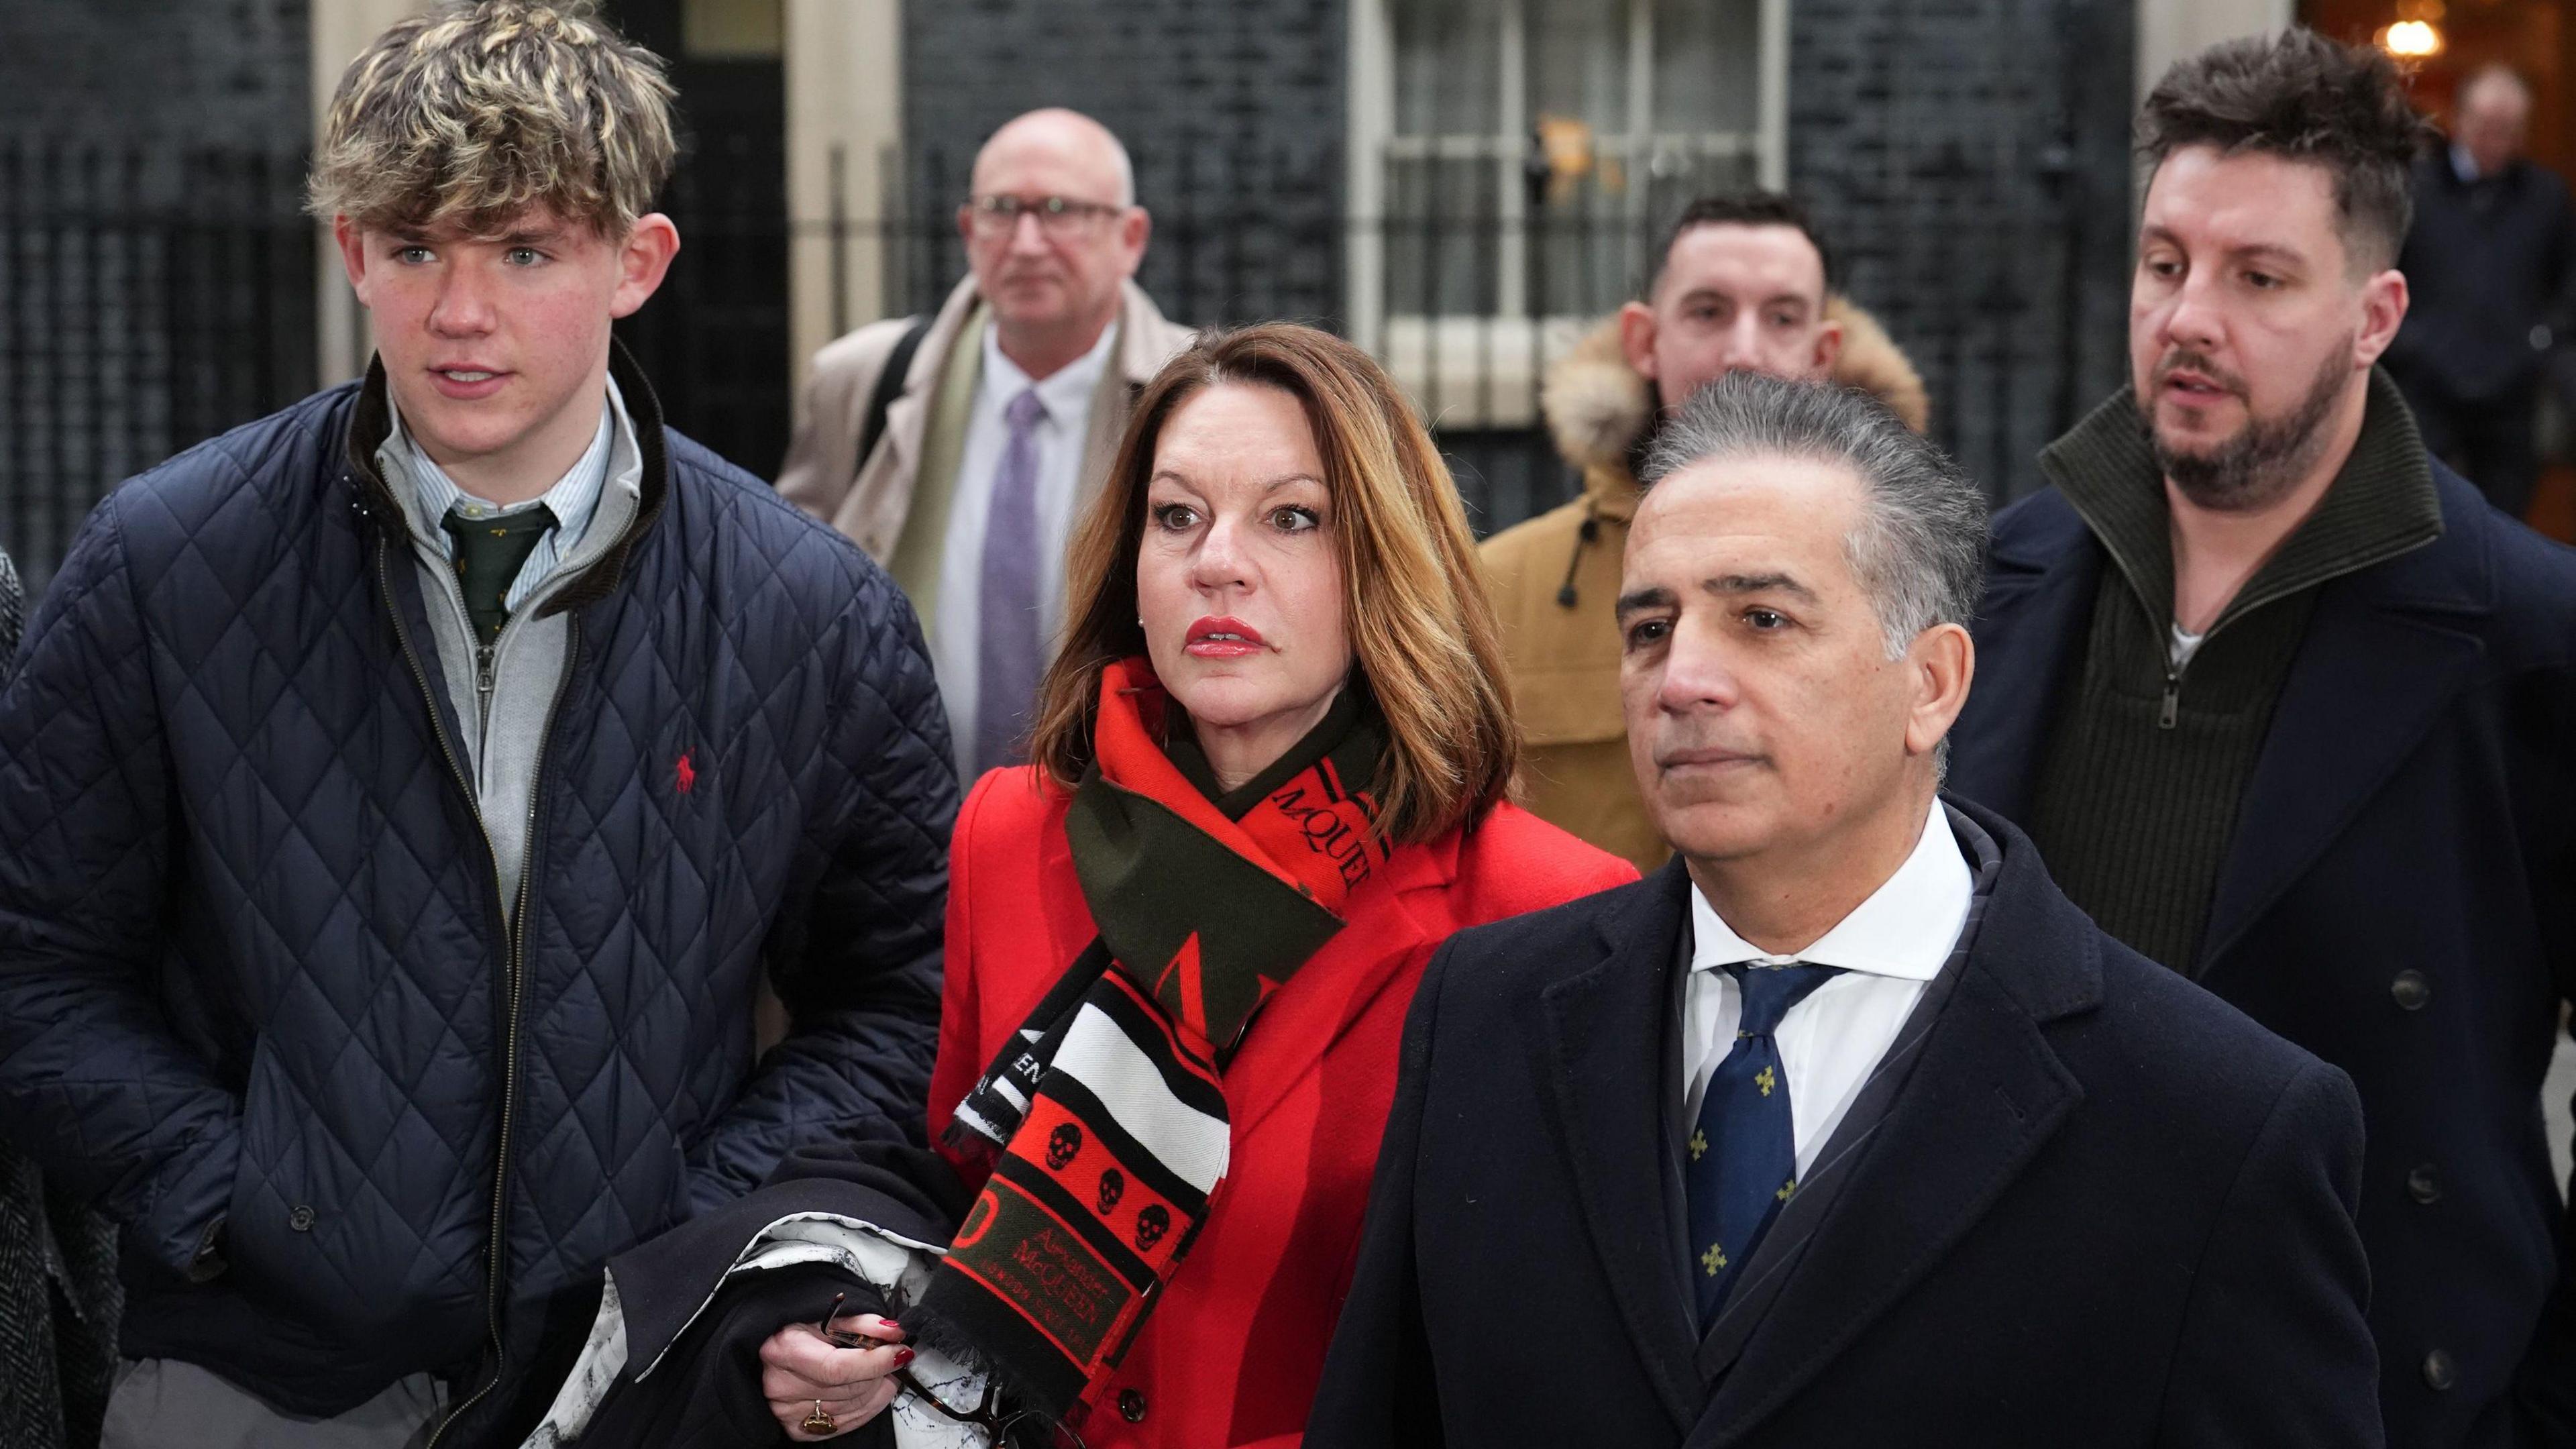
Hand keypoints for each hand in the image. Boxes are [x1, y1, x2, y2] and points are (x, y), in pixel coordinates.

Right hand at [762, 1311, 910, 1440]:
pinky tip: (871, 1389)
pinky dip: (867, 1407)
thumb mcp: (827, 1317)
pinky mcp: (798, 1429)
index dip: (875, 1361)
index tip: (899, 1350)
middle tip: (892, 1356)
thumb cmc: (799, 1332)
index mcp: (784, 1350)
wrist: (775, 1353)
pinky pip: (845, 1424)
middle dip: (880, 1371)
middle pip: (849, 1388)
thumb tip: (893, 1331)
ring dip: (878, 1389)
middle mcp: (781, 1386)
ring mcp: (787, 1411)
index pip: (838, 1367)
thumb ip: (861, 1323)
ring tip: (882, 1370)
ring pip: (852, 1407)